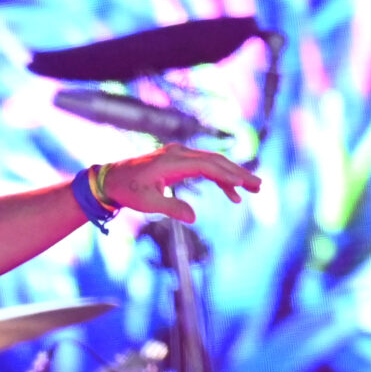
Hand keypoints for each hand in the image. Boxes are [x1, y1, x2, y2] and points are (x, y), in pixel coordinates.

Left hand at [100, 148, 260, 221]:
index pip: (207, 165)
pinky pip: (204, 167)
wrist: (111, 178)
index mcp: (172, 161)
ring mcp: (180, 155)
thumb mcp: (147, 203)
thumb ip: (171, 208)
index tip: (243, 185)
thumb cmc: (127, 190)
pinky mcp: (179, 161)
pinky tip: (230, 193)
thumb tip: (193, 218)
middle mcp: (179, 153)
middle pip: (215, 161)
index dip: (227, 175)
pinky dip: (218, 178)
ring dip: (232, 175)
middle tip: (258, 186)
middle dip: (238, 173)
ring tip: (251, 189)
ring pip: (213, 163)